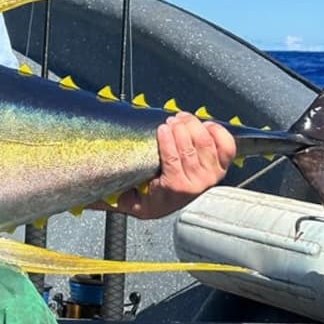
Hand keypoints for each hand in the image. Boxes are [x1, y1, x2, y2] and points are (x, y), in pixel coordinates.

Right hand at [92, 112, 234, 219]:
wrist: (166, 204)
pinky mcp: (220, 167)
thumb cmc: (149, 196)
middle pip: (190, 147)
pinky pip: (226, 146)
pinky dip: (218, 132)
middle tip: (170, 121)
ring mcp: (211, 175)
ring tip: (182, 119)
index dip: (167, 139)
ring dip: (193, 125)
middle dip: (179, 128)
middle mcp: (197, 184)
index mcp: (175, 188)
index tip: (160, 128)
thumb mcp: (130, 199)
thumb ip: (117, 196)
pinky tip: (205, 125)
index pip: (173, 159)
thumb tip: (97, 193)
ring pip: (205, 142)